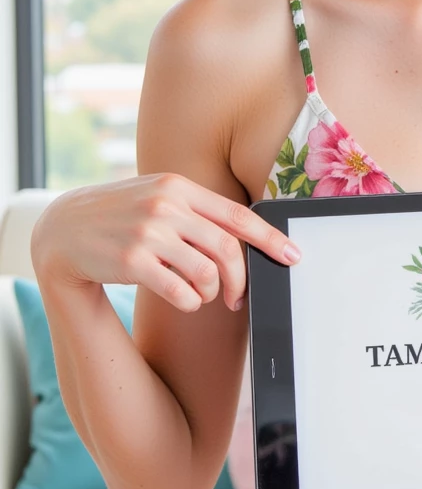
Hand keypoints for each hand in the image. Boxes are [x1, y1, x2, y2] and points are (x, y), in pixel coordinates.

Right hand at [31, 173, 300, 313]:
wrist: (62, 230)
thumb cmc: (118, 216)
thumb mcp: (156, 198)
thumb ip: (195, 210)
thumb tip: (244, 234)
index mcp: (177, 186)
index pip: (236, 214)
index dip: (269, 238)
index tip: (292, 255)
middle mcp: (165, 206)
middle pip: (227, 249)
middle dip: (241, 279)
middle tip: (238, 296)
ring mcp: (148, 233)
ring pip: (206, 272)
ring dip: (211, 292)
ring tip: (200, 293)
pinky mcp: (132, 261)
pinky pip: (181, 292)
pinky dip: (190, 302)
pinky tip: (183, 299)